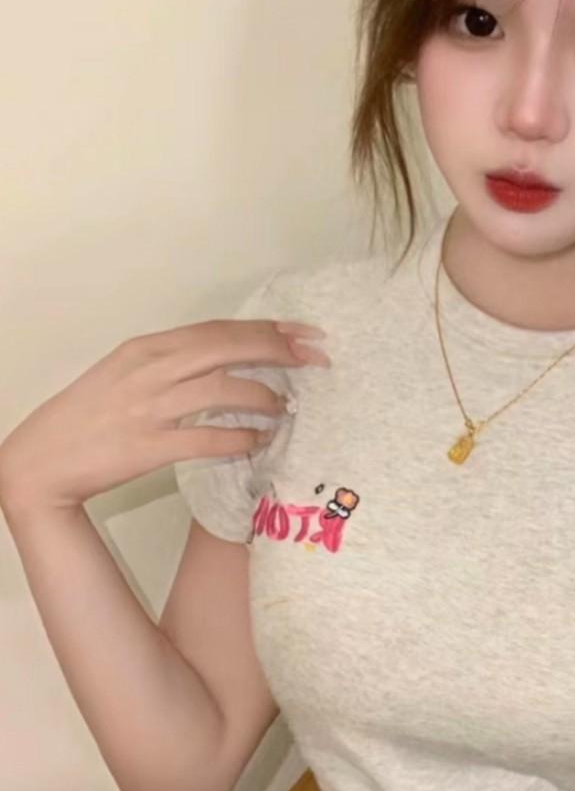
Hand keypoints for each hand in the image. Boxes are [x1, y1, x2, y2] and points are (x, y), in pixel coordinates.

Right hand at [0, 318, 329, 511]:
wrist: (42, 460)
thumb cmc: (89, 416)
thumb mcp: (127, 374)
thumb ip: (173, 363)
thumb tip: (228, 360)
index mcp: (147, 348)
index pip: (217, 330)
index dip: (265, 330)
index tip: (303, 334)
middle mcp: (150, 370)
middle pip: (227, 348)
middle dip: (278, 351)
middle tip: (316, 359)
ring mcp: (149, 407)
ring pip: (222, 389)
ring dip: (264, 397)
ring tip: (286, 408)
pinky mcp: (149, 447)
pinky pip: (207, 438)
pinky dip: (240, 437)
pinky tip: (260, 441)